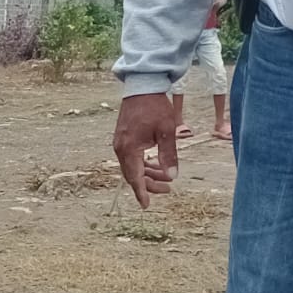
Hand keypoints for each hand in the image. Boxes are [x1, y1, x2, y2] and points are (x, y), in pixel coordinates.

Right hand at [112, 93, 179, 207]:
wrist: (142, 87)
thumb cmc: (155, 107)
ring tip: (165, 178)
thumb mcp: (167, 131)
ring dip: (148, 174)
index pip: (135, 177)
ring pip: (133, 167)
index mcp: (129, 148)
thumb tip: (172, 176)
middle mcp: (120, 149)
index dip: (142, 192)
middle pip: (133, 175)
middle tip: (168, 189)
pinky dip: (143, 164)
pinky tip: (156, 165)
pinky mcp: (123, 139)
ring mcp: (120, 144)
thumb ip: (169, 155)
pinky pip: (132, 158)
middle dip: (150, 184)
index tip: (147, 205)